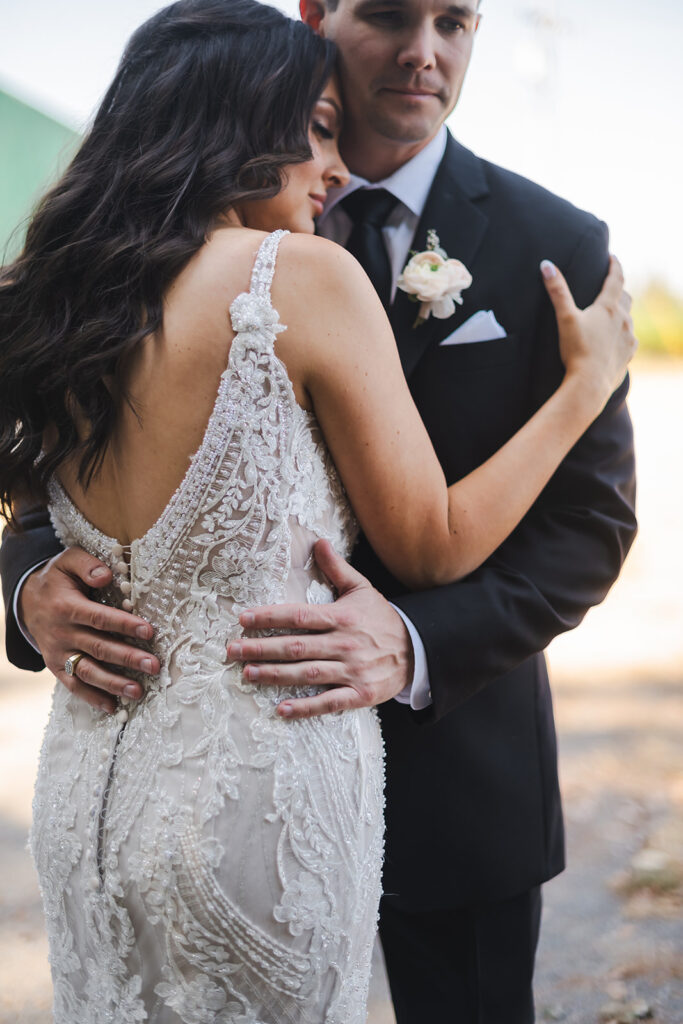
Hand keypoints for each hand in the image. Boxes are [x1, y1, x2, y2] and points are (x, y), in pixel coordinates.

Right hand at [18, 547, 159, 712]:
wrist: (27, 601)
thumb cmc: (57, 579)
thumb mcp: (68, 561)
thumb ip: (87, 565)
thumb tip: (107, 576)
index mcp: (67, 606)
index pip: (99, 618)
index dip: (124, 625)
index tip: (149, 631)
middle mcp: (62, 633)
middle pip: (98, 648)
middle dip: (127, 658)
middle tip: (153, 666)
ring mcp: (59, 653)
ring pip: (87, 671)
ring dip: (113, 683)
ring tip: (138, 691)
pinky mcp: (57, 667)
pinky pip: (74, 686)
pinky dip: (92, 698)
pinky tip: (114, 707)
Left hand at [226, 539, 413, 718]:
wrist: (418, 650)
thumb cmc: (382, 619)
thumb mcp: (362, 589)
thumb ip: (337, 568)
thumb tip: (318, 542)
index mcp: (342, 617)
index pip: (299, 616)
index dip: (270, 617)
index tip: (243, 619)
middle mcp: (345, 644)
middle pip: (297, 646)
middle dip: (262, 648)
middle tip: (232, 650)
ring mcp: (353, 671)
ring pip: (308, 674)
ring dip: (276, 675)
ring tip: (248, 674)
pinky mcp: (360, 694)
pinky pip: (329, 703)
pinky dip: (306, 707)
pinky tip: (282, 709)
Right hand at [542, 255, 636, 402]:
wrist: (590, 384)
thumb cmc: (576, 350)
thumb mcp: (564, 318)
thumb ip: (557, 291)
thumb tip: (546, 265)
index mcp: (608, 308)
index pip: (616, 278)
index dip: (614, 265)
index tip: (612, 257)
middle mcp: (623, 320)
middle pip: (625, 298)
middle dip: (618, 290)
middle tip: (610, 287)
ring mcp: (629, 338)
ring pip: (628, 319)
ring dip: (621, 314)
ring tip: (610, 317)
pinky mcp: (628, 355)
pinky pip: (629, 340)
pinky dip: (622, 335)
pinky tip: (614, 341)